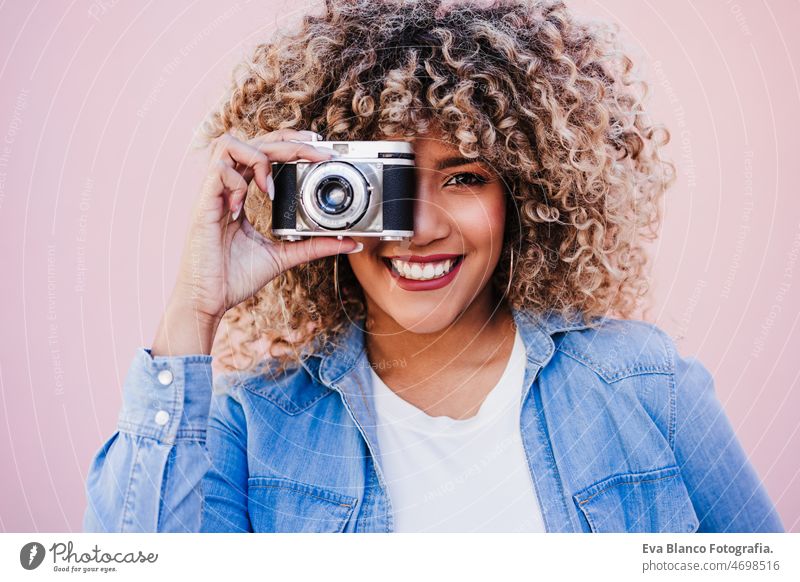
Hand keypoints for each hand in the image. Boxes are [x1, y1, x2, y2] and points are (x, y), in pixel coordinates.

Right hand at [153, 129, 360, 354]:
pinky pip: (218, 170)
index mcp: (242, 194)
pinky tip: (243, 205)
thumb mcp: (283, 256)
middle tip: (315, 150)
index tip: (317, 146)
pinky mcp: (203, 204)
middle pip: (254, 141)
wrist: (208, 299)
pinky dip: (237, 182)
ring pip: (229, 143)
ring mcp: (213, 193)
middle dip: (287, 141)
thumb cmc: (234, 277)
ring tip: (271, 186)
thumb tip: (349, 243)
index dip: (289, 143)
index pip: (264, 153)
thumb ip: (314, 246)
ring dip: (257, 156)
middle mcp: (227, 188)